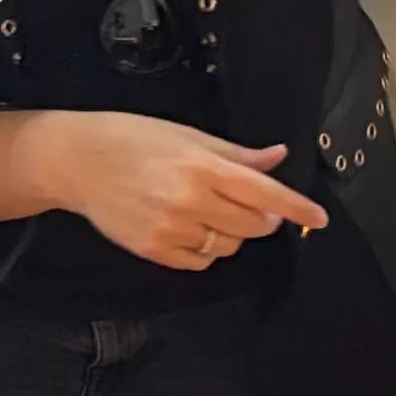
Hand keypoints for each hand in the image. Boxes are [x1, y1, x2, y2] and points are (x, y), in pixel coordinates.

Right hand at [55, 117, 327, 269]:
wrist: (76, 161)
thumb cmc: (130, 138)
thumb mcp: (187, 135)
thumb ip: (235, 154)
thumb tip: (277, 157)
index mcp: (202, 167)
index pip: (265, 193)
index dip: (297, 207)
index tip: (318, 218)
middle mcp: (189, 201)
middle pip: (253, 225)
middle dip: (262, 216)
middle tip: (250, 202)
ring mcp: (170, 230)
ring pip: (228, 246)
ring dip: (232, 232)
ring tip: (209, 210)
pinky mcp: (153, 250)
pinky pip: (200, 261)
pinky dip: (206, 248)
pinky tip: (190, 227)